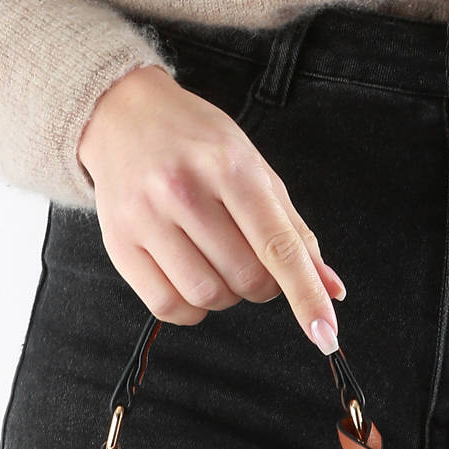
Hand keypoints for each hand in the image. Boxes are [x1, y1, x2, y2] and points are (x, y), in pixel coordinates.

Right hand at [76, 65, 345, 352]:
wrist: (124, 114)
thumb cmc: (197, 142)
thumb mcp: (254, 168)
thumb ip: (293, 230)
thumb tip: (330, 288)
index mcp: (229, 167)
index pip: (278, 247)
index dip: (306, 296)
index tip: (326, 334)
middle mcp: (184, 190)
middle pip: (246, 279)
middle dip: (263, 285)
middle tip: (252, 260)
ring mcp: (146, 218)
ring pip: (208, 296)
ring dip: (227, 296)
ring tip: (218, 263)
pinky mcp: (118, 243)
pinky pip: (167, 306)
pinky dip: (191, 308)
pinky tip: (192, 278)